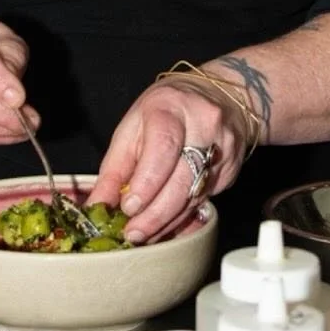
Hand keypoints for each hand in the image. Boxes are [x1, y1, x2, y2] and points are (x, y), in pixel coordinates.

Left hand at [90, 83, 249, 244]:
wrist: (215, 97)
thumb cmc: (167, 111)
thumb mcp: (132, 127)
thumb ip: (114, 168)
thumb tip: (98, 204)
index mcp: (172, 107)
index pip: (163, 147)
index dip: (146, 183)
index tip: (128, 207)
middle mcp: (204, 125)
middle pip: (182, 179)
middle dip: (155, 213)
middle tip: (132, 232)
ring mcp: (224, 148)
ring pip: (195, 196)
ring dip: (166, 221)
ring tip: (143, 233)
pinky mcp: (231, 170)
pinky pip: (204, 201)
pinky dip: (181, 217)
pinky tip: (164, 223)